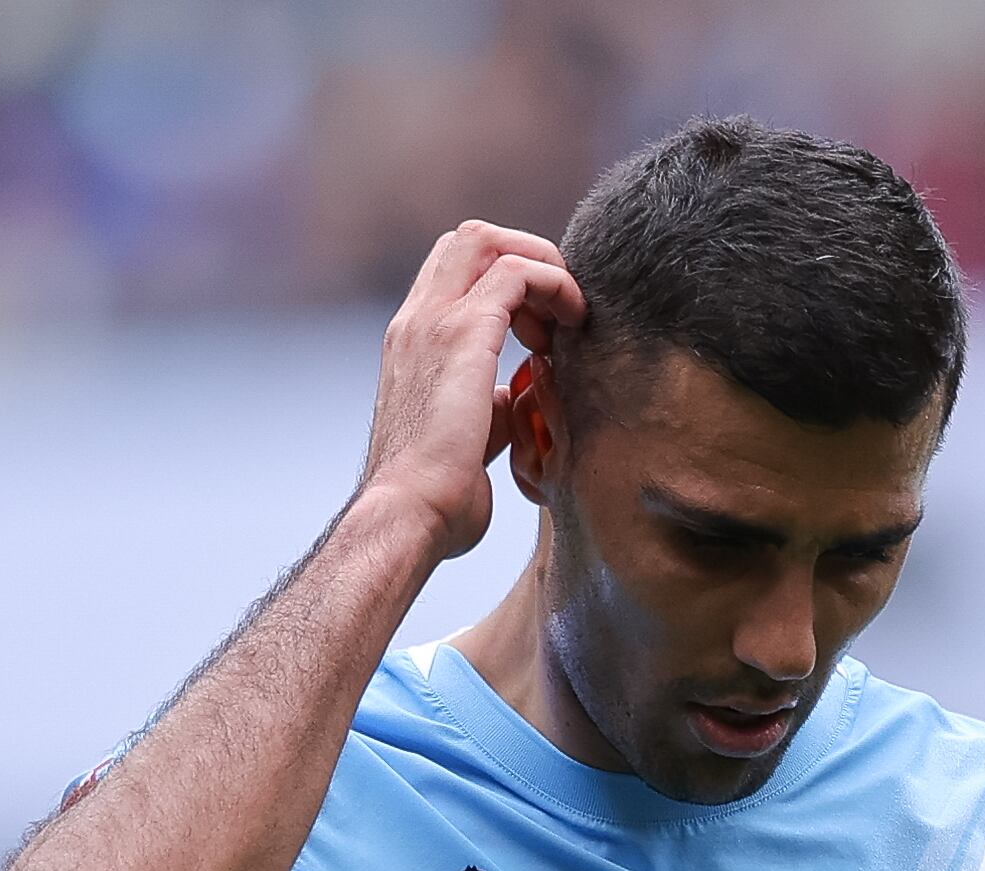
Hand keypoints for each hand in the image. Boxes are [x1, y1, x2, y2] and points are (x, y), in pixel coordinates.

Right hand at [357, 220, 583, 562]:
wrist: (409, 516)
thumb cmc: (439, 499)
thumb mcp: (473, 437)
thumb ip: (493, 404)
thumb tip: (524, 391)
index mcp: (412, 343)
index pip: (455, 273)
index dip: (507, 283)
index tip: (542, 331)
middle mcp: (417, 321)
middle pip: (470, 240)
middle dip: (527, 258)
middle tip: (561, 312)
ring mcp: (435, 321)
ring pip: (490, 241)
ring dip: (543, 266)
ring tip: (572, 316)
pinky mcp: (464, 332)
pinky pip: (519, 272)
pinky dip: (554, 285)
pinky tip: (574, 323)